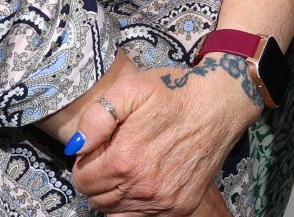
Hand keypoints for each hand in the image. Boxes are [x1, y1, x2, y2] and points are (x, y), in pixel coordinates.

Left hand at [69, 54, 260, 216]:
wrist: (217, 105)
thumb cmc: (173, 93)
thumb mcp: (130, 88)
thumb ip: (96, 117)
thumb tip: (76, 147)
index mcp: (125, 159)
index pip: (82, 180)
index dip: (84, 162)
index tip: (98, 149)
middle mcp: (142, 187)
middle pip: (97, 200)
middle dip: (97, 180)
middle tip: (113, 157)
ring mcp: (163, 201)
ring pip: (117, 213)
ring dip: (115, 195)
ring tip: (128, 168)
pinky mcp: (180, 208)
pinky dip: (136, 205)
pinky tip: (144, 181)